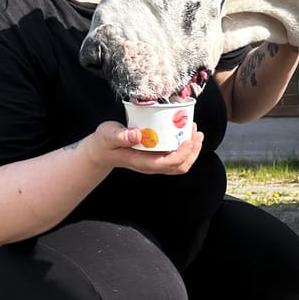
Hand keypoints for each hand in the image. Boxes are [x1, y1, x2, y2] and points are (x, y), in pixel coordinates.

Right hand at [86, 120, 203, 175]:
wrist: (102, 150)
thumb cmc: (105, 143)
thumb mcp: (109, 136)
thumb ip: (121, 136)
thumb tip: (137, 134)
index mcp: (143, 162)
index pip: (169, 163)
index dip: (182, 153)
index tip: (189, 139)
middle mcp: (152, 165)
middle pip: (180, 166)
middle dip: (192, 151)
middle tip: (197, 132)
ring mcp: (156, 162)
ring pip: (181, 163)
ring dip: (192, 149)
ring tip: (196, 132)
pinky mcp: (157, 156)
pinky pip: (176, 156)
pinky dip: (185, 146)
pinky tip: (186, 133)